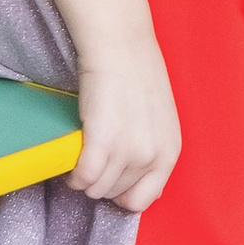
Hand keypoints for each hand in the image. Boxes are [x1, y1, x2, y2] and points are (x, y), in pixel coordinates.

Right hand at [69, 28, 182, 210]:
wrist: (121, 45)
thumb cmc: (138, 75)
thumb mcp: (160, 121)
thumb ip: (154, 152)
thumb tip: (142, 187)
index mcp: (169, 152)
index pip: (144, 199)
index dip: (122, 192)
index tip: (110, 177)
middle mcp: (152, 156)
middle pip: (115, 195)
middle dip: (101, 181)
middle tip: (94, 158)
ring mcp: (128, 151)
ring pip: (96, 189)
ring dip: (84, 178)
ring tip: (83, 154)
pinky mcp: (102, 142)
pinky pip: (82, 178)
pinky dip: (73, 174)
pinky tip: (74, 157)